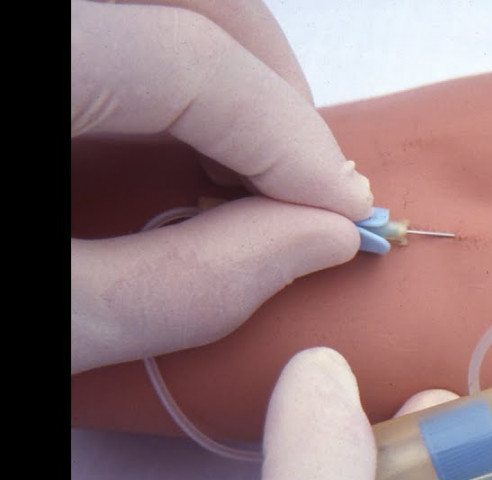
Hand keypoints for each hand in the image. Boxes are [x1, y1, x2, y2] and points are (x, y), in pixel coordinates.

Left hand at [71, 0, 372, 373]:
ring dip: (243, 68)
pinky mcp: (54, 39)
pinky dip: (191, 66)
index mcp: (31, 64)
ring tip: (257, 166)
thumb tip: (318, 239)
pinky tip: (197, 139)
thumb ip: (179, 285)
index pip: (189, 63)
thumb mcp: (47, 321)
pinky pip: (141, 16)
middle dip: (280, 82)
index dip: (288, 139)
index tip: (345, 216)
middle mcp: (42, 15)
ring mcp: (50, 22)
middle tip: (309, 182)